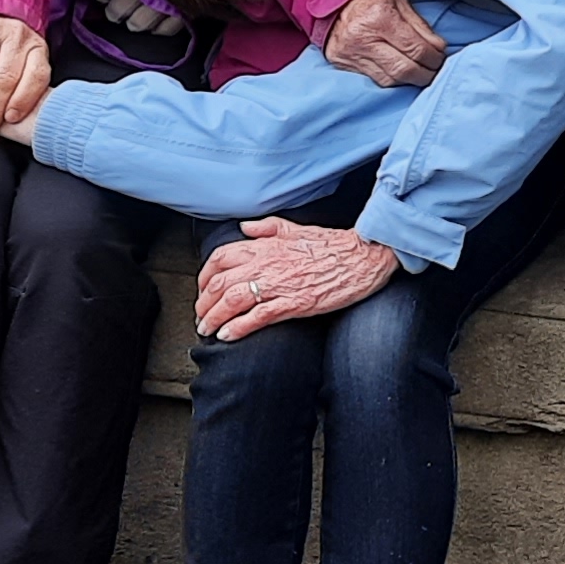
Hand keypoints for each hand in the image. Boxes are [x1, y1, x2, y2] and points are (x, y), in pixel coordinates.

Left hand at [197, 215, 404, 339]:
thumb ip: (267, 227)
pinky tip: (227, 336)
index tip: (203, 290)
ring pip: (232, 301)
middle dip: (203, 303)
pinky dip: (237, 328)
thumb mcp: (296, 228)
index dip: (204, 277)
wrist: (364, 256)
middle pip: (219, 283)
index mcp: (266, 245)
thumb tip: (244, 227)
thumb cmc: (333, 244)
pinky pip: (257, 318)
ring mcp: (279, 284)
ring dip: (213, 318)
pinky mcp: (294, 303)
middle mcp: (267, 263)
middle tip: (201, 316)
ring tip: (207, 330)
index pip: (220, 259)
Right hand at [324, 0, 451, 87]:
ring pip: (389, 80)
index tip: (441, 58)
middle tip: (434, 71)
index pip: (416, 49)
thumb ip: (421, 26)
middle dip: (425, 75)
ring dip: (409, 80)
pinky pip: (373, 79)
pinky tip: (399, 73)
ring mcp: (350, 54)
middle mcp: (363, 39)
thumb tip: (439, 49)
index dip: (434, 58)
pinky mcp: (342, 63)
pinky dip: (391, 79)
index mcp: (380, 18)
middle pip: (403, 70)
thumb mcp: (400, 1)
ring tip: (419, 73)